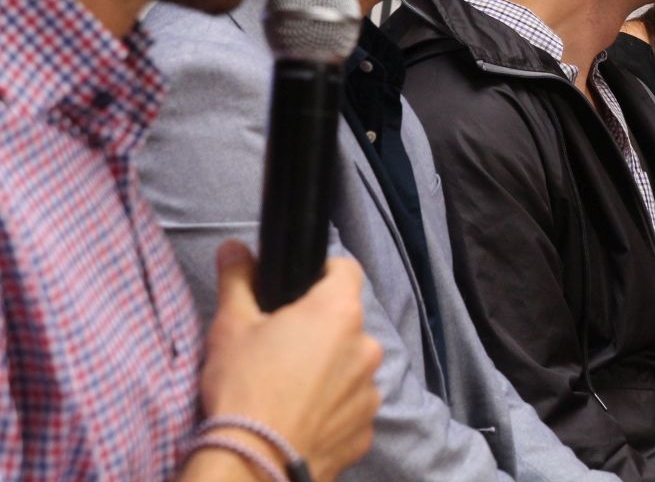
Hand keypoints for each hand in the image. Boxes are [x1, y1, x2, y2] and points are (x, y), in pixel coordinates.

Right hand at [199, 240, 381, 480]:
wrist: (253, 465)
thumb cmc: (243, 387)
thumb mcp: (231, 326)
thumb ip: (238, 280)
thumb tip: (234, 247)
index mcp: (339, 312)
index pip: (346, 270)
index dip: (323, 273)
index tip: (299, 288)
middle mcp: (366, 346)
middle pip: (347, 323)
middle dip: (321, 330)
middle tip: (282, 348)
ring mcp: (371, 390)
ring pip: (352, 366)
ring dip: (330, 371)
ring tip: (290, 390)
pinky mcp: (367, 429)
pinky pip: (351, 407)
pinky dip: (333, 409)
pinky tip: (301, 419)